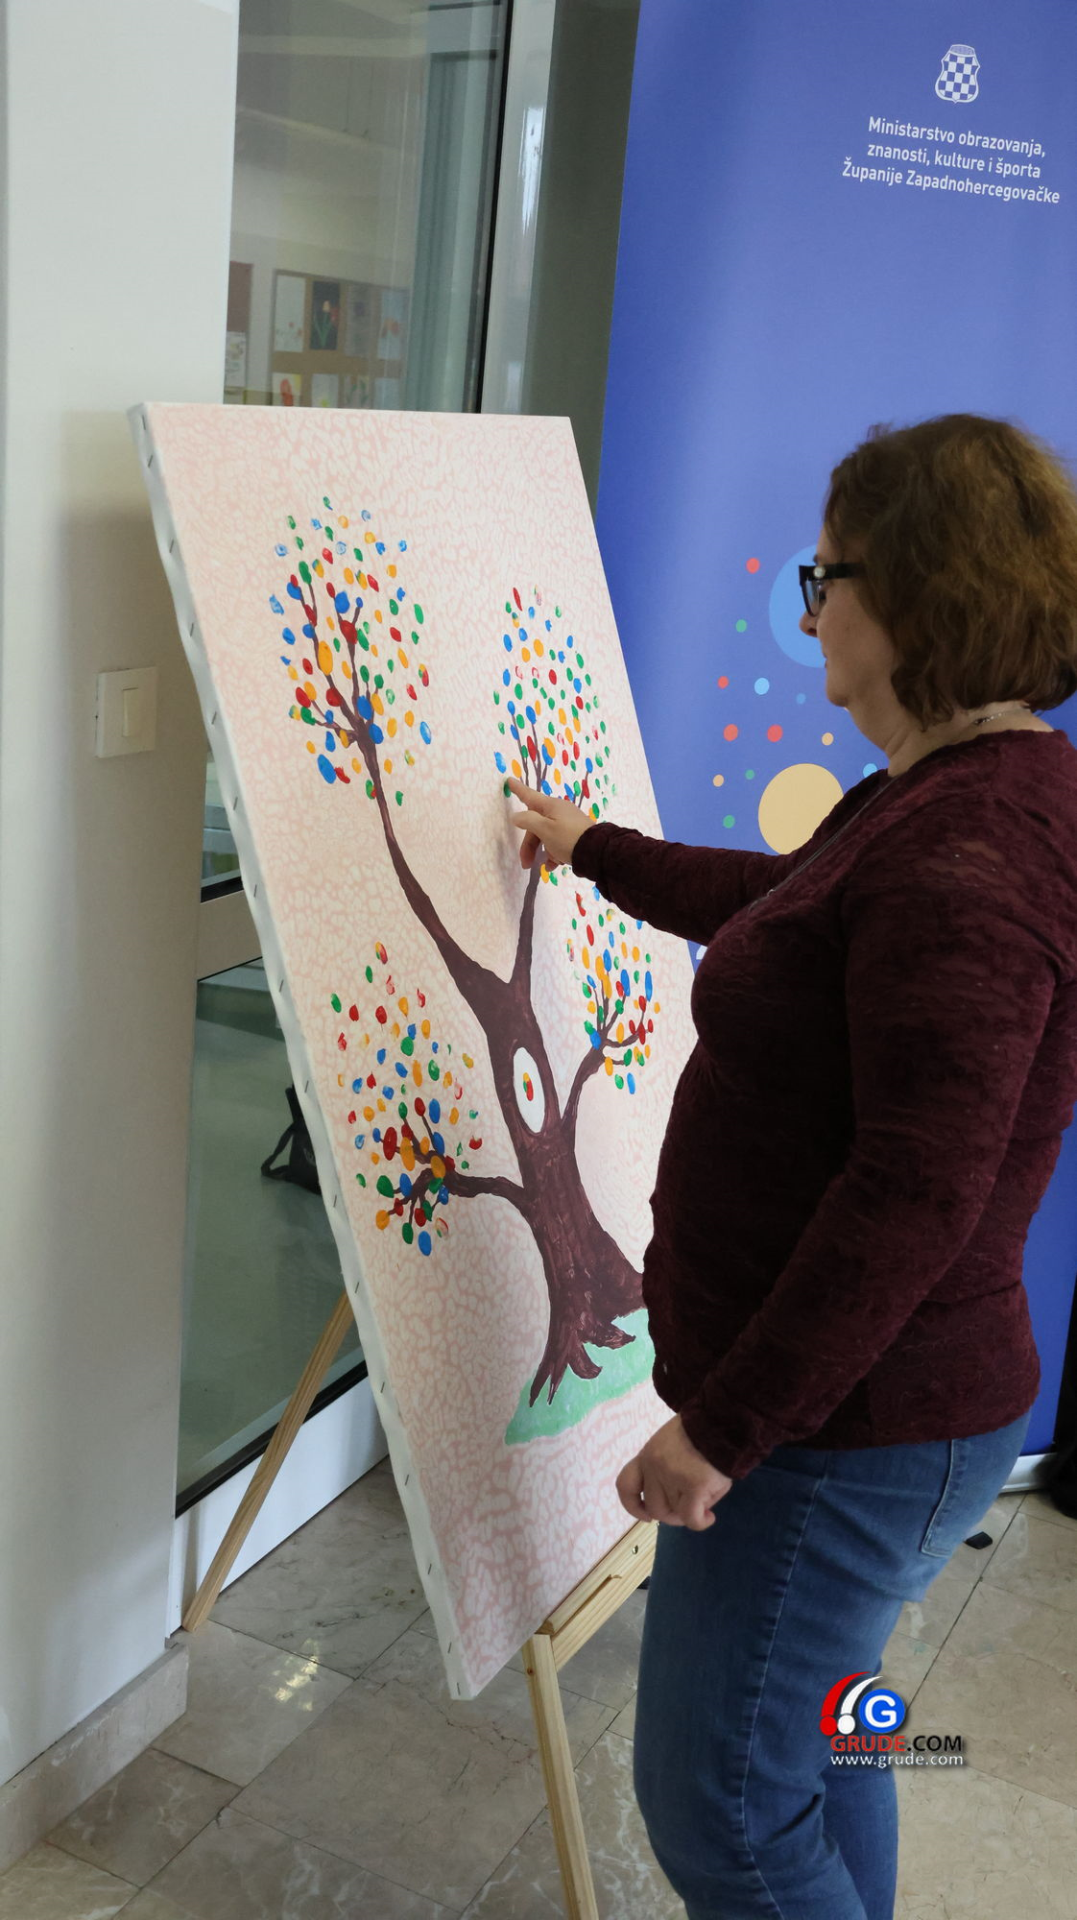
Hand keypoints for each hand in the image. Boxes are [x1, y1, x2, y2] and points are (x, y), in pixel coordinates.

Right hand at [505, 775, 594, 869]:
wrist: (596, 852)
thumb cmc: (567, 838)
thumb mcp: (544, 829)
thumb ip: (528, 821)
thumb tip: (516, 816)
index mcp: (551, 806)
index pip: (529, 796)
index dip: (518, 790)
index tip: (508, 780)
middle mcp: (559, 812)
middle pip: (536, 824)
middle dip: (529, 845)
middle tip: (526, 863)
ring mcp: (568, 823)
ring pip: (546, 836)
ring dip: (543, 851)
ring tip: (547, 865)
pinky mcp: (575, 835)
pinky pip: (558, 843)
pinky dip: (554, 854)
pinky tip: (554, 866)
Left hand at [616, 1416, 733, 1529]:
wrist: (722, 1419)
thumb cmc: (701, 1430)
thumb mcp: (671, 1443)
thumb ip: (664, 1468)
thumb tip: (674, 1502)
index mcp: (646, 1455)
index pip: (625, 1485)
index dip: (632, 1506)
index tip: (645, 1515)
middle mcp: (653, 1467)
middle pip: (654, 1507)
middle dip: (671, 1515)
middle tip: (688, 1509)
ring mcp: (672, 1477)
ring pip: (676, 1513)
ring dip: (691, 1513)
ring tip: (706, 1500)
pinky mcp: (694, 1487)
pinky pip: (692, 1519)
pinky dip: (702, 1522)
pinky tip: (710, 1517)